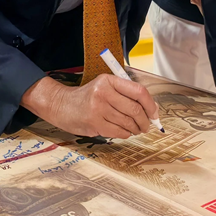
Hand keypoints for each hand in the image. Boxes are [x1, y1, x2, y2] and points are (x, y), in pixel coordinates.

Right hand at [22, 75, 159, 138]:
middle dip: (145, 121)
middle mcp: (103, 92)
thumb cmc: (87, 97)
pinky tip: (122, 131)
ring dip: (135, 129)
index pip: (138, 91)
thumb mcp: (104, 87)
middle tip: (146, 126)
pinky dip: (125, 134)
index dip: (151, 105)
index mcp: (108, 80)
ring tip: (134, 129)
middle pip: (135, 109)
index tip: (155, 114)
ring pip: (128, 123)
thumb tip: (153, 109)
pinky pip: (119, 132)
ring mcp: (98, 108)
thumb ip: (126, 94)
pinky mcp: (94, 123)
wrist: (61, 105)